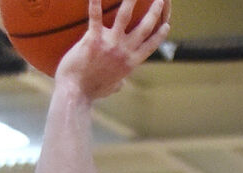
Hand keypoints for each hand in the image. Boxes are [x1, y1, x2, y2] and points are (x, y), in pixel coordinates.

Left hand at [56, 0, 170, 100]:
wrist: (75, 94)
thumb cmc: (90, 91)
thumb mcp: (110, 88)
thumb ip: (118, 83)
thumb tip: (121, 84)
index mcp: (130, 63)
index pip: (150, 46)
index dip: (159, 34)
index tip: (167, 24)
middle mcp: (124, 52)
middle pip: (144, 27)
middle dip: (154, 12)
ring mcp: (109, 44)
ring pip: (125, 16)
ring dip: (132, 0)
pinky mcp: (93, 40)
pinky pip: (95, 16)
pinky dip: (95, 2)